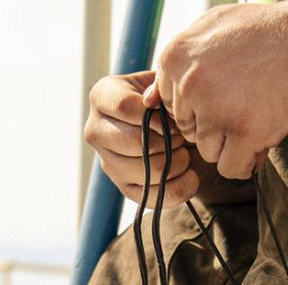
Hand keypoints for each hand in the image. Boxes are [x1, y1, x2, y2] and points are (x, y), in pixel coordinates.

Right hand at [85, 70, 199, 205]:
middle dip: (169, 141)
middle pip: (136, 142)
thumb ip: (159, 86)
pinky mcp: (125, 189)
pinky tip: (190, 174)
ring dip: (178, 162)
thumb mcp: (164, 85)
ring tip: (184, 151)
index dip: (155, 116)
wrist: (175, 128)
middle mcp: (97, 131)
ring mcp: (108, 164)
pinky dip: (182, 187)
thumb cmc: (167, 100)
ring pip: (149, 171)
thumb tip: (150, 101)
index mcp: (102, 97)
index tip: (174, 121)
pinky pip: (157, 197)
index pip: (123, 106)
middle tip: (181, 136)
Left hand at [147, 3, 287, 178]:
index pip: (172, 108)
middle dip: (215, 128)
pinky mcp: (244, 132)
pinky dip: (245, 163)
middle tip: (246, 104)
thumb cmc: (262, 34)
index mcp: (175, 58)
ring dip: (232, 144)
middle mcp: (189, 84)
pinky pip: (230, 169)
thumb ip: (177, 66)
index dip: (200, 108)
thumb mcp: (209, 31)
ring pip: (208, 153)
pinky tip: (259, 143)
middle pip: (189, 132)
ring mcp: (216, 110)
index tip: (225, 94)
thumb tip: (148, 103)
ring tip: (256, 116)